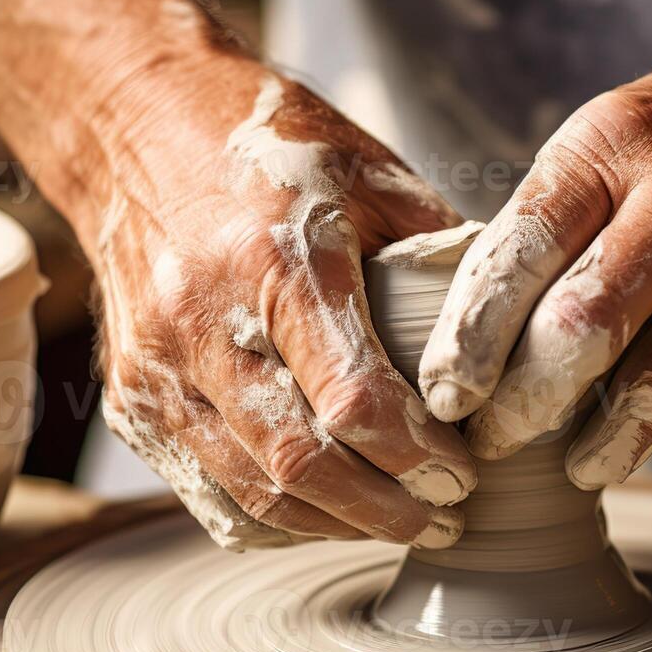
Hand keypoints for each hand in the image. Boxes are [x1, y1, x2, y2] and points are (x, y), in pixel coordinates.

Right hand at [83, 63, 477, 549]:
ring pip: (251, 493)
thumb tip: (518, 330)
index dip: (417, 454)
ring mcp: (157, 371)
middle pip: (299, 462)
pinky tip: (330, 515)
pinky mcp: (132, 401)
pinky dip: (276, 522)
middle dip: (386, 509)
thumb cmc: (273, 150)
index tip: (466, 472)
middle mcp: (202, 323)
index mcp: (274, 259)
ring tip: (401, 523)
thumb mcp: (372, 173)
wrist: (135, 126)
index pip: (352, 397)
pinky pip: (208, 495)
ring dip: (337, 525)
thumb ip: (442, 254)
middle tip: (447, 516)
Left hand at [416, 10, 651, 487]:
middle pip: (579, 334)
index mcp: (624, 140)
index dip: (470, 341)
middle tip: (498, 444)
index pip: (517, 256)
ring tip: (587, 464)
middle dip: (522, 409)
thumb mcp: (641, 122)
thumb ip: (570, 207)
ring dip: (609, 445)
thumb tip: (482, 320)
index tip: (448, 395)